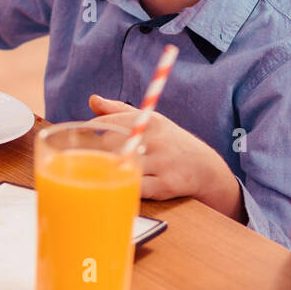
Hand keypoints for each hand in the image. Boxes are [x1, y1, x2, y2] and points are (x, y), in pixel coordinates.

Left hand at [87, 94, 238, 211]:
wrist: (207, 170)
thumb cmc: (171, 144)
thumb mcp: (151, 122)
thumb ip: (119, 111)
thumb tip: (92, 99)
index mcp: (150, 120)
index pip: (107, 123)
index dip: (90, 135)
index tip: (82, 142)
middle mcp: (156, 138)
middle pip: (110, 146)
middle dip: (98, 156)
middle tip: (92, 164)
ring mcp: (162, 162)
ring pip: (121, 167)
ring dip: (110, 174)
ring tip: (106, 177)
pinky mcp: (166, 185)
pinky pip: (135, 189)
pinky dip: (124, 190)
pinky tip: (121, 190)